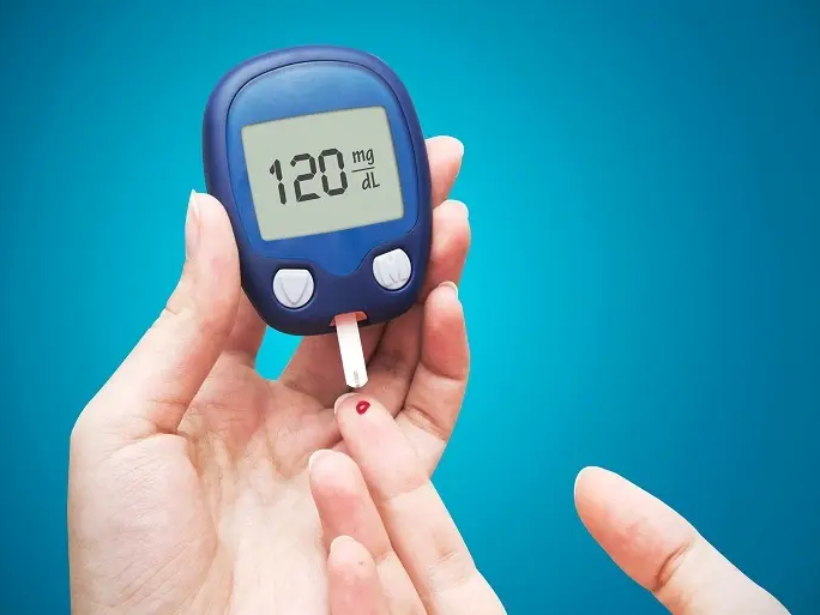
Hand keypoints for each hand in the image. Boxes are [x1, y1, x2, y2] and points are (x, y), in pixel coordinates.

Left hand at [68, 136, 469, 614]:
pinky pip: (429, 415)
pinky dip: (446, 358)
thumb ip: (186, 321)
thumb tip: (209, 215)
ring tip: (446, 230)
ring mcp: (341, 447)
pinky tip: (445, 306)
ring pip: (403, 351)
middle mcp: (290, 410)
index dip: (315, 232)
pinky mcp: (384, 489)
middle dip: (393, 245)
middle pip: (358, 311)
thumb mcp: (127, 424)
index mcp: (223, 386)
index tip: (340, 176)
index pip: (283, 288)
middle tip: (425, 184)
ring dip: (428, 286)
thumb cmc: (127, 562)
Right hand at [311, 398, 789, 614]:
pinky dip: (361, 614)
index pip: (440, 564)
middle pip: (402, 581)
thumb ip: (667, 557)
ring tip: (327, 469)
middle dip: (367, 500)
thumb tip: (591, 482)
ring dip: (348, 550)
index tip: (376, 428)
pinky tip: (347, 560)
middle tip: (341, 419)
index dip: (405, 495)